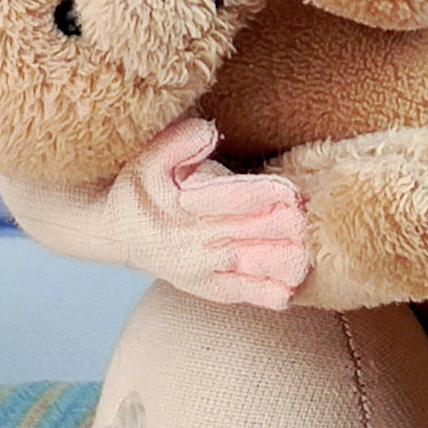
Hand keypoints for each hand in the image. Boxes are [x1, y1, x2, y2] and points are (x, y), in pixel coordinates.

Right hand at [154, 117, 311, 308]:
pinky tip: (290, 290)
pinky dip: (267, 294)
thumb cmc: (143, 187)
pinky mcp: (211, 287)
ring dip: (282, 262)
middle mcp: (197, 241)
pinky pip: (242, 293)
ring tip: (306, 256)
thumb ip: (181, 141)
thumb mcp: (150, 156)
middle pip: (249, 233)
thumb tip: (209, 133)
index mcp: (184, 205)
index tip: (291, 193)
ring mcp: (205, 269)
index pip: (230, 199)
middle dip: (283, 227)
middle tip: (308, 217)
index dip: (263, 195)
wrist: (120, 233)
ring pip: (250, 267)